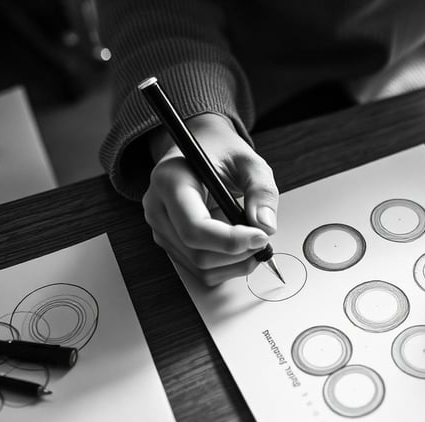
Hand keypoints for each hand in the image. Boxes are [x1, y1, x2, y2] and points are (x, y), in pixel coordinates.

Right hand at [143, 113, 278, 285]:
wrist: (200, 148)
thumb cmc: (220, 151)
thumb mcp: (248, 160)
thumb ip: (261, 190)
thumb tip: (265, 226)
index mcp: (170, 181)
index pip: (195, 227)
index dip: (231, 240)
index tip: (261, 237)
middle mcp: (158, 208)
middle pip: (197, 253)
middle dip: (237, 254)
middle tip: (263, 240)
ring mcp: (161, 229)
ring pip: (199, 268)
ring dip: (234, 264)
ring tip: (255, 244)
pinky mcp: (171, 243)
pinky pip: (199, 270)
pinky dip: (226, 268)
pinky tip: (241, 250)